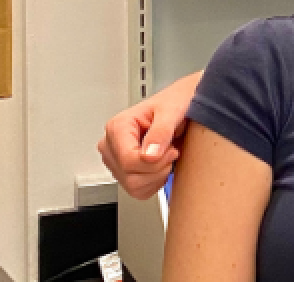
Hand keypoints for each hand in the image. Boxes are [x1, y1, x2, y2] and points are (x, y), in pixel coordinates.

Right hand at [97, 73, 199, 199]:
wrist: (181, 104)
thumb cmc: (175, 102)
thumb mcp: (172, 110)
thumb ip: (161, 131)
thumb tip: (148, 155)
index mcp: (118, 127)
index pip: (128, 161)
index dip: (154, 162)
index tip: (170, 150)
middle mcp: (112, 145)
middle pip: (131, 177)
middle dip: (158, 169)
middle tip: (171, 150)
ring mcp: (116, 161)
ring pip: (134, 187)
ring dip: (158, 176)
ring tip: (165, 155)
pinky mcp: (124, 172)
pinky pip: (139, 191)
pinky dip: (155, 182)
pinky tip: (161, 165)